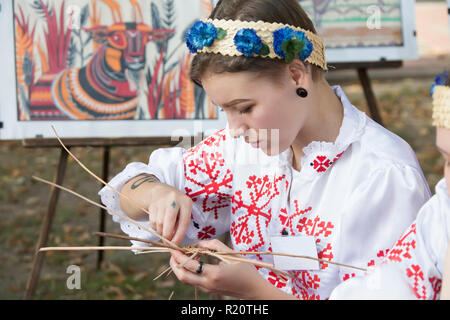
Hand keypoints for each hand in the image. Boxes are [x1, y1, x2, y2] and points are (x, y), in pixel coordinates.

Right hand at [147, 183, 191, 244]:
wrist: (162, 191)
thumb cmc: (177, 206)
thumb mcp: (183, 211)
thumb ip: (181, 224)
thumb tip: (174, 242)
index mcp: (186, 202)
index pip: (183, 222)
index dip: (179, 236)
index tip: (176, 245)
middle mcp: (173, 200)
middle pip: (168, 223)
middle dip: (167, 236)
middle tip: (167, 244)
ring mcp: (162, 201)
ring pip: (159, 223)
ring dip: (161, 233)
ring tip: (165, 233)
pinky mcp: (152, 204)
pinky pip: (152, 222)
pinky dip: (155, 228)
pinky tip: (159, 225)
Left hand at [169, 239, 294, 298]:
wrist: (253, 289)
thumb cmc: (245, 270)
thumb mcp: (231, 254)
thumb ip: (214, 246)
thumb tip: (198, 244)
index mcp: (214, 274)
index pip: (190, 265)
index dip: (179, 255)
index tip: (173, 247)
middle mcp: (208, 283)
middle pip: (182, 277)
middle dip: (173, 264)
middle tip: (172, 253)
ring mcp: (207, 288)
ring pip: (186, 280)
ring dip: (180, 268)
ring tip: (180, 255)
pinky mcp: (209, 289)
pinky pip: (194, 280)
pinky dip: (189, 271)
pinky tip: (192, 261)